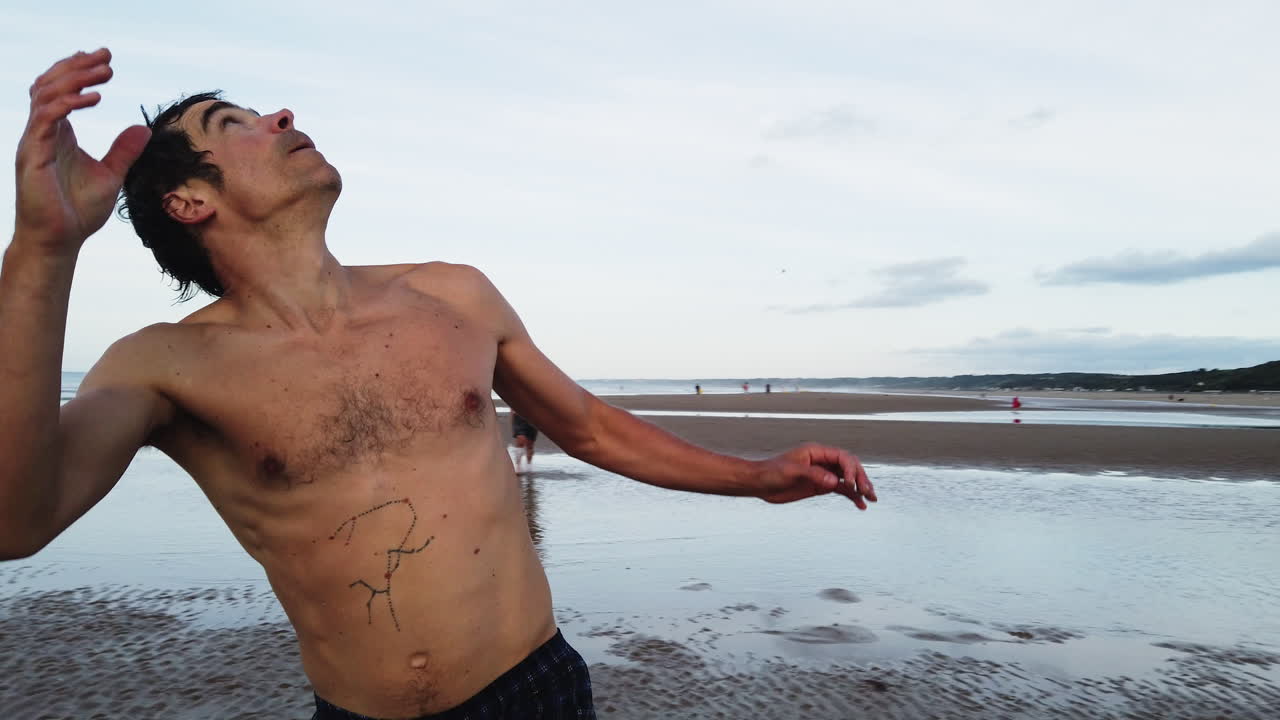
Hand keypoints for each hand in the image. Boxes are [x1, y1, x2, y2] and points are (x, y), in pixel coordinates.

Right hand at [15, 48, 150, 252]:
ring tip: (104, 73)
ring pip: (45, 95)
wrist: (59, 241)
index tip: (105, 59)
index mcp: (58, 134)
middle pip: (50, 85)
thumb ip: (124, 151)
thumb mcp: (111, 175)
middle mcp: (42, 132)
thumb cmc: (78, 212)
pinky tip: (93, 98)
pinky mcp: (33, 155)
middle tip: (107, 57)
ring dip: (75, 79)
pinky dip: (68, 104)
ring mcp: (34, 142)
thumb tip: (143, 128)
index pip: (61, 90)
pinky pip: (46, 119)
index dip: (79, 71)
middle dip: (78, 66)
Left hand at [756, 443, 875, 508]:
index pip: (842, 457)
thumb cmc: (771, 472)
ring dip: (860, 487)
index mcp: (817, 452)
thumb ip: (814, 475)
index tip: (853, 483)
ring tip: (871, 498)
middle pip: (849, 466)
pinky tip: (860, 504)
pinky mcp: (821, 485)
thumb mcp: (792, 472)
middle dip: (861, 478)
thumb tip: (835, 481)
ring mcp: (823, 473)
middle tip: (867, 492)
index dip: (851, 469)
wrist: (760, 483)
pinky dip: (852, 496)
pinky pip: (841, 489)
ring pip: (848, 478)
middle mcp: (823, 461)